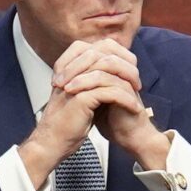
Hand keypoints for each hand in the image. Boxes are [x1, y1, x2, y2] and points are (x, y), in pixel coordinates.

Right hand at [16, 41, 154, 179]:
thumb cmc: (67, 123)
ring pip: (108, 71)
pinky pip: (110, 93)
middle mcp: (70, 70)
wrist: (52, 142)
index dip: (117, 56)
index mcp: (69, 67)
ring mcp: (74, 82)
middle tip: (137, 81)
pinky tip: (134, 107)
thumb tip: (112, 72)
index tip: (130, 72)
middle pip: (104, 54)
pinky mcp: (80, 98)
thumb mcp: (81, 96)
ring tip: (137, 92)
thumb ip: (91, 82)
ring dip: (127, 80)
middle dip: (125, 66)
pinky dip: (125, 99)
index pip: (97, 48)